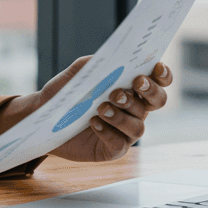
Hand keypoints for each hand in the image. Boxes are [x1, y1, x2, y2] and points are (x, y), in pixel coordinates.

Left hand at [48, 60, 171, 161]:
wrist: (44, 120)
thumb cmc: (64, 95)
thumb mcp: (75, 75)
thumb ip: (91, 65)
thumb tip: (107, 58)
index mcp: (131, 89)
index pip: (157, 81)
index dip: (163, 75)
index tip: (156, 67)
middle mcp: (134, 110)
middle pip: (158, 101)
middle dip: (149, 92)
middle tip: (130, 86)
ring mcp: (126, 131)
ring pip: (138, 125)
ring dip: (122, 116)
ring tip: (101, 108)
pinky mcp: (113, 149)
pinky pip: (119, 143)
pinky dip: (107, 132)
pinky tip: (93, 122)